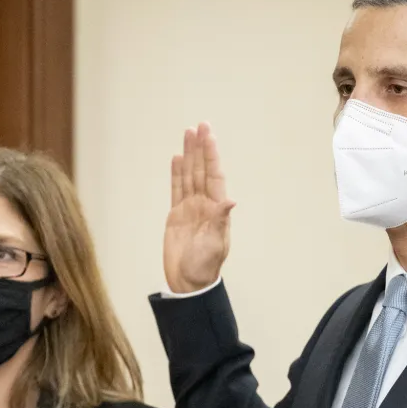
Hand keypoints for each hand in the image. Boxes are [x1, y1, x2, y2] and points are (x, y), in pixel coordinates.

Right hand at [163, 123, 235, 293]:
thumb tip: (230, 201)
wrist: (188, 282)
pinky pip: (176, 188)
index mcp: (216, 208)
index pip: (213, 175)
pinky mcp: (176, 215)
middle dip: (200, 147)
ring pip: (189, 175)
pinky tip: (177, 158)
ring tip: (187, 134)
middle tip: (199, 125)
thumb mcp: (215, 244)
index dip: (211, 155)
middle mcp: (204, 204)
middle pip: (201, 170)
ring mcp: (190, 208)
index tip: (208, 135)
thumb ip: (220, 221)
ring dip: (189, 155)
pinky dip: (177, 173)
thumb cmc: (205, 266)